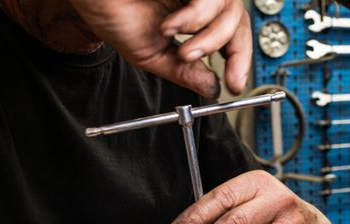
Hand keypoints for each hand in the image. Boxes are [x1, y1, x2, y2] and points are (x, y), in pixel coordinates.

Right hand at [68, 0, 251, 98]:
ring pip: (230, 8)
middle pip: (238, 20)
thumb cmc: (109, 11)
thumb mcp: (152, 54)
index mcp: (191, 12)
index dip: (239, 59)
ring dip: (211, 40)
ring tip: (184, 50)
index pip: (232, 32)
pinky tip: (172, 26)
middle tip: (221, 75)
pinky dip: (196, 18)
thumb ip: (183, 72)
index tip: (234, 83)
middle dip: (235, 54)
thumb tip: (213, 89)